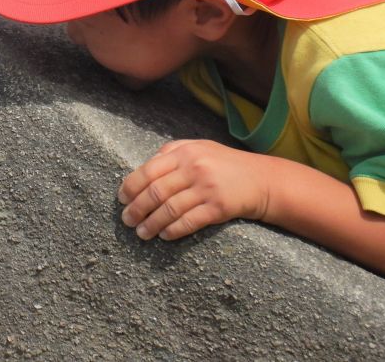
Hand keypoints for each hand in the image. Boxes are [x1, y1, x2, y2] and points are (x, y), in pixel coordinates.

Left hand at [118, 140, 271, 240]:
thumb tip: (142, 168)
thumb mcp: (198, 148)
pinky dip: (173, 230)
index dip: (131, 187)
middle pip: (156, 192)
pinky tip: (164, 236)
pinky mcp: (219, 207)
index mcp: (184, 152)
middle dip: (137, 208)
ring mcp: (206, 187)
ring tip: (141, 233)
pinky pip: (189, 221)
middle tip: (126, 220)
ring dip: (151, 224)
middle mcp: (194, 168)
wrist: (263, 180)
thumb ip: (170, 153)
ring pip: (170, 209)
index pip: (149, 170)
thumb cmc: (224, 164)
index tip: (121, 199)